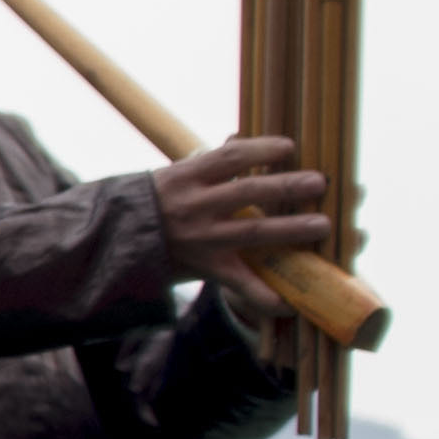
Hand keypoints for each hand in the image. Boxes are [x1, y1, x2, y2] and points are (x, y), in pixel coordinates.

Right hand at [152, 135, 331, 293]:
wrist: (116, 241)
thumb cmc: (155, 203)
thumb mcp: (176, 176)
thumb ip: (210, 161)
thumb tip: (240, 137)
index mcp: (188, 176)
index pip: (230, 158)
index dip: (261, 150)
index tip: (290, 147)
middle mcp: (195, 206)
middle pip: (248, 193)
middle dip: (287, 187)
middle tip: (319, 183)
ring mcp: (202, 239)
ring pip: (252, 232)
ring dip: (290, 229)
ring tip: (322, 225)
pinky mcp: (205, 267)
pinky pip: (238, 283)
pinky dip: (263, 295)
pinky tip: (289, 301)